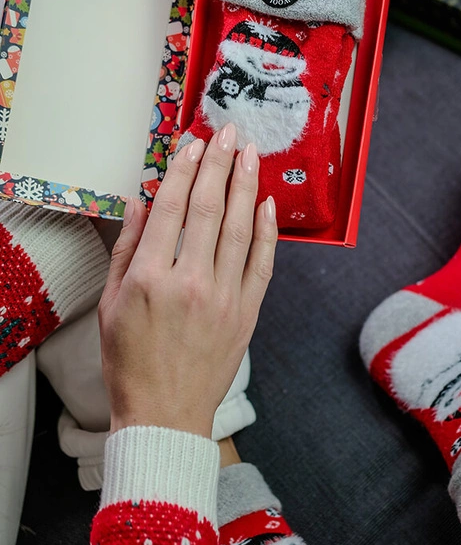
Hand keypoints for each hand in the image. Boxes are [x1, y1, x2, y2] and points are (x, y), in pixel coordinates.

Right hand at [98, 124, 276, 437]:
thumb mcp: (109, 305)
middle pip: (211, 209)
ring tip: (252, 154)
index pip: (173, 208)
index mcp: (150, 279)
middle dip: (221, 164)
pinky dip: (266, 231)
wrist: (166, 413)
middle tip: (230, 132)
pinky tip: (267, 203)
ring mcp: (224, 298)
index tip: (194, 144)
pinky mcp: (247, 313)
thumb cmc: (130, 362)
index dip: (185, 170)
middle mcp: (191, 282)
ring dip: (247, 186)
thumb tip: (141, 203)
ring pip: (241, 229)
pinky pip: (263, 264)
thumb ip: (126, 250)